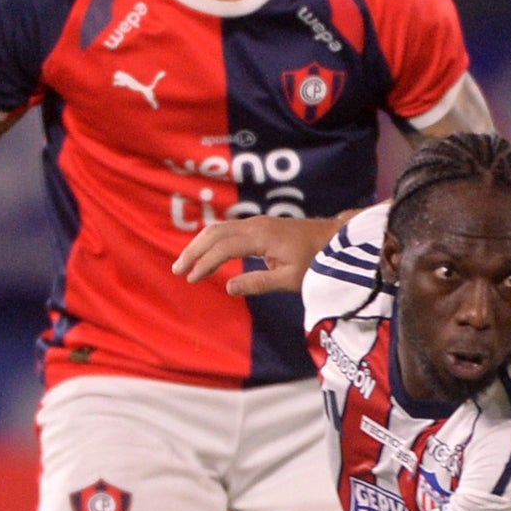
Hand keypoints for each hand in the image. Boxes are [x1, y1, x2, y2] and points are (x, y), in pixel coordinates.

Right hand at [172, 216, 342, 295]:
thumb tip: (228, 287)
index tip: (191, 278)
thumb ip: (259, 283)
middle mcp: (254, 226)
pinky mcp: (258, 225)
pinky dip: (210, 240)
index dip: (205, 263)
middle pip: (214, 234)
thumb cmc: (315, 260)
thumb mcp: (290, 279)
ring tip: (184, 263)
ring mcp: (255, 223)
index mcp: (261, 237)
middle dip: (193, 251)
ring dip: (199, 245)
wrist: (332, 237)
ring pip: (218, 229)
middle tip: (177, 270)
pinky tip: (204, 253)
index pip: (223, 248)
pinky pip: (227, 229)